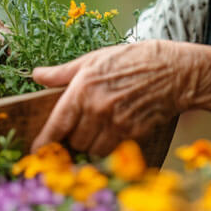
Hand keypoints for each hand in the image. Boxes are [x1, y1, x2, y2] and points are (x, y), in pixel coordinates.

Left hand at [31, 40, 191, 156]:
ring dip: (91, 144)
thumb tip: (36, 75)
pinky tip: (115, 132)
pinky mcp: (133, 133)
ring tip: (99, 128)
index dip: (44, 143)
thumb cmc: (132, 60)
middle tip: (81, 127)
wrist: (173, 70)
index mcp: (82, 89)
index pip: (56, 125)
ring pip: (92, 149)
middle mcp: (97, 109)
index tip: (36, 152)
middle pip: (74, 141)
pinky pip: (112, 150)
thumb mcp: (94, 59)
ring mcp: (117, 123)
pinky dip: (109, 146)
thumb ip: (62, 73)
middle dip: (74, 138)